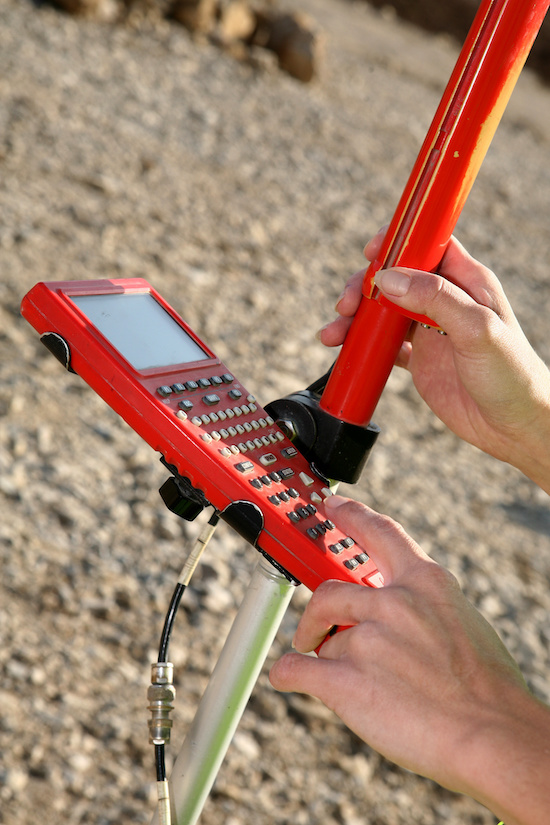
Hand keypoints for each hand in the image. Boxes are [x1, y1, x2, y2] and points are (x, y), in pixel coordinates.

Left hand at [270, 496, 549, 824]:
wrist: (493, 737)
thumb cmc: (487, 688)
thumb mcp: (462, 621)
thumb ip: (422, 606)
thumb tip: (391, 610)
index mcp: (424, 582)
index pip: (378, 532)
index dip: (349, 515)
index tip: (330, 504)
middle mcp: (393, 602)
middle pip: (328, 592)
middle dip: (317, 615)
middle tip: (314, 631)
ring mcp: (367, 640)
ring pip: (323, 639)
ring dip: (326, 658)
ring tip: (347, 682)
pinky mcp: (345, 680)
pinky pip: (296, 668)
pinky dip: (289, 674)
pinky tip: (291, 679)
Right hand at [318, 232, 549, 491]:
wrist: (514, 427)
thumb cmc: (512, 375)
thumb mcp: (477, 329)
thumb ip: (435, 299)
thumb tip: (388, 278)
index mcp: (466, 282)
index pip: (428, 245)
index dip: (398, 241)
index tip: (372, 250)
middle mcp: (445, 300)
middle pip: (395, 276)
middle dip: (365, 285)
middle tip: (348, 304)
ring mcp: (429, 329)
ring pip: (382, 309)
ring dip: (356, 317)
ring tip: (334, 333)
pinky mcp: (417, 358)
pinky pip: (381, 343)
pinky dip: (360, 344)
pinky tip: (345, 349)